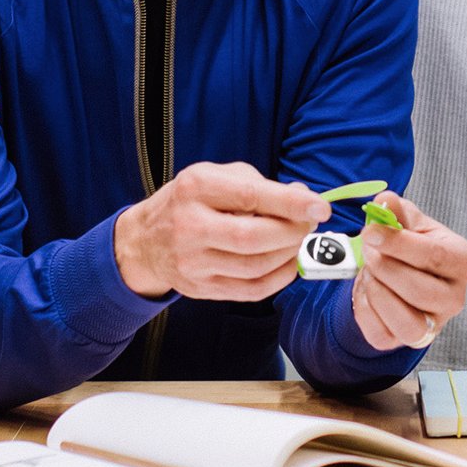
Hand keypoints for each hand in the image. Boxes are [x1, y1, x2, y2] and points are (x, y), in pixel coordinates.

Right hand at [113, 162, 329, 299]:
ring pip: (255, 266)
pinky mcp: (200, 288)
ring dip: (289, 254)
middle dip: (292, 232)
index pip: (249, 196)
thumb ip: (259, 185)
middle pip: (253, 237)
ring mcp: (192, 262)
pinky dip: (279, 277)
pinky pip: (251, 290)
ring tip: (298, 240)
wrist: (146, 241)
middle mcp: (189, 226)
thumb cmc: (190, 202)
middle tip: (310, 224)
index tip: (320, 207)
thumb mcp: (216, 177)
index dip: (290, 203)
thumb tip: (304, 198)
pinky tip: (288, 262)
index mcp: (195, 188)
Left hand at [349, 193, 466, 350]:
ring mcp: (435, 324)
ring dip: (378, 292)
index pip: (434, 256)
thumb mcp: (408, 220)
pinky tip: (366, 289)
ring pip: (407, 322)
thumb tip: (385, 200)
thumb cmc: (413, 244)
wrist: (404, 269)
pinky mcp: (410, 340)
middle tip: (367, 250)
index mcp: (461, 262)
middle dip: (385, 268)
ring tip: (368, 270)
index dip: (399, 244)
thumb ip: (397, 210)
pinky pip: (384, 335)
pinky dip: (366, 311)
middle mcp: (455, 298)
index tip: (371, 232)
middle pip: (420, 290)